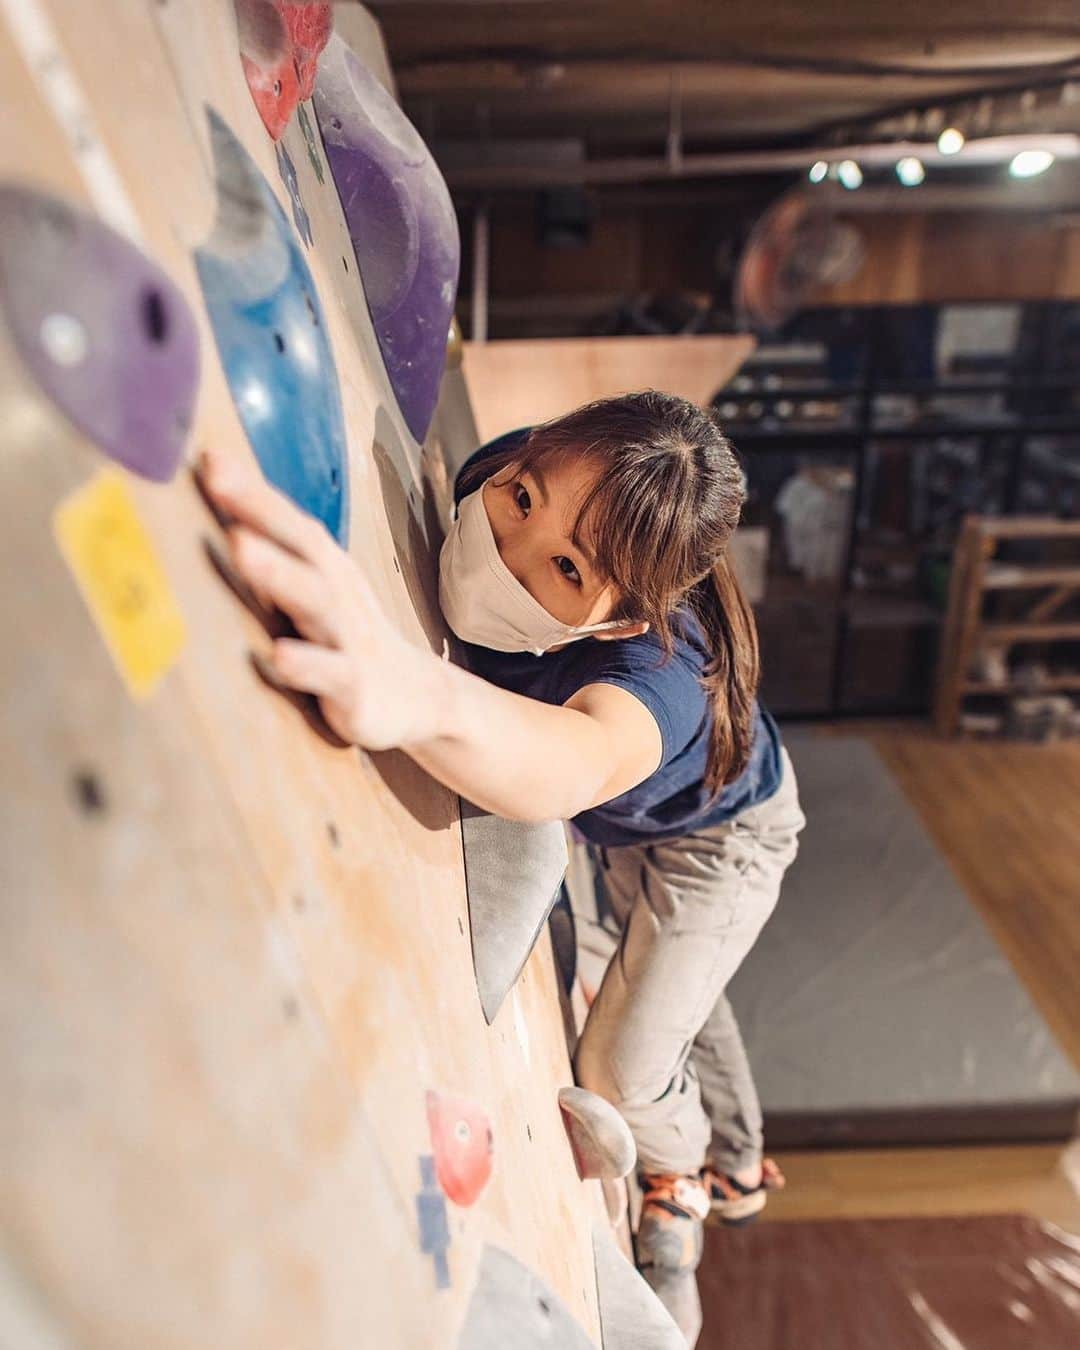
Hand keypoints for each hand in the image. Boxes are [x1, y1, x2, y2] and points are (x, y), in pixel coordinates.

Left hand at [196, 447, 439, 750]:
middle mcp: (337, 594)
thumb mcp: (316, 591)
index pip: (287, 521)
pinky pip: (330, 674)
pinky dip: (305, 665)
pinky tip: (278, 655)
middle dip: (259, 511)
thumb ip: (274, 559)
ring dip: (278, 573)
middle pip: (300, 546)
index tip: (207, 457)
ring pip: (314, 602)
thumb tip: (218, 522)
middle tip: (217, 481)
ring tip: (241, 548)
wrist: (417, 697)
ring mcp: (348, 639)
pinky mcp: (354, 689)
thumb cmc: (348, 638)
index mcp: (325, 569)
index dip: (250, 489)